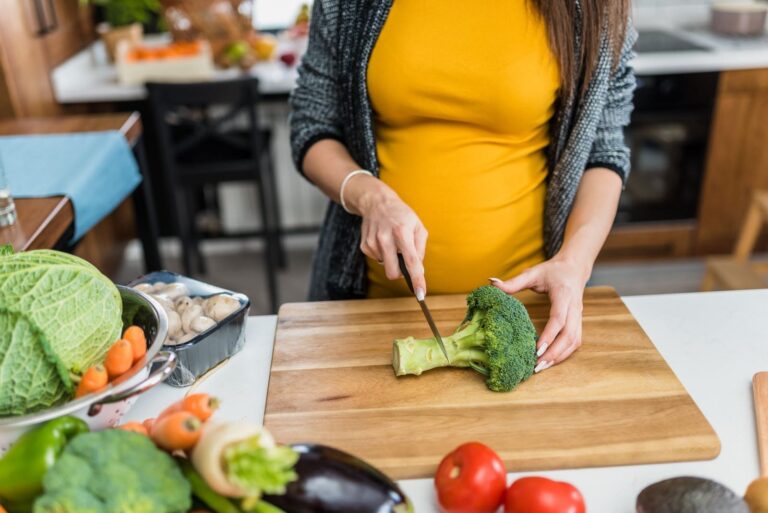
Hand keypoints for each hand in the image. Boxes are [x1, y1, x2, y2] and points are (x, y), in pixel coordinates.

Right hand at [345, 175, 428, 295]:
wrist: (377, 202)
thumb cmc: (402, 215)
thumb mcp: (418, 226)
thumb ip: (420, 249)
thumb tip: (418, 270)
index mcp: (402, 233)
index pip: (411, 262)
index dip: (417, 280)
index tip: (420, 294)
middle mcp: (385, 238)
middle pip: (393, 272)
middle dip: (400, 274)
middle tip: (403, 262)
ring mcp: (373, 242)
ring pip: (386, 266)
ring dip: (391, 259)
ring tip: (392, 242)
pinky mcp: (365, 245)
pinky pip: (378, 260)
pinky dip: (383, 254)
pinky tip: (383, 241)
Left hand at [490, 255, 590, 372]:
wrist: (574, 268)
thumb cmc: (552, 271)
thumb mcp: (532, 273)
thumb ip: (513, 281)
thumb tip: (491, 282)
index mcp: (563, 295)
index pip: (559, 319)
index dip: (549, 335)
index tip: (537, 349)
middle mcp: (574, 308)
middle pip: (570, 335)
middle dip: (554, 353)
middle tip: (537, 366)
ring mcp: (578, 316)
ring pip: (575, 341)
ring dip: (560, 356)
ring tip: (542, 367)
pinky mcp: (578, 322)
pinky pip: (575, 342)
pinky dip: (564, 353)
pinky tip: (550, 360)